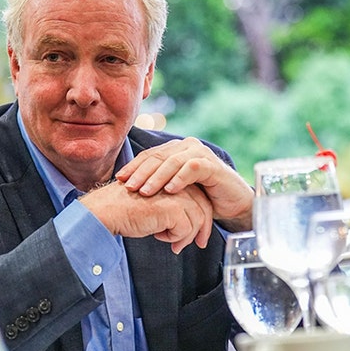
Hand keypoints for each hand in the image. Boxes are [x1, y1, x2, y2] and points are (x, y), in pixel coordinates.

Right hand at [79, 181, 214, 253]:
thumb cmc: (123, 208)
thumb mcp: (152, 202)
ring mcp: (175, 194)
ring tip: (173, 244)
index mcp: (171, 178)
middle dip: (203, 229)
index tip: (198, 235)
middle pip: (203, 208)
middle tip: (200, 244)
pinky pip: (186, 229)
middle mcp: (176, 183)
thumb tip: (187, 225)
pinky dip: (175, 238)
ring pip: (197, 220)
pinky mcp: (172, 208)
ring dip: (187, 237)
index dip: (201, 218)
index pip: (198, 197)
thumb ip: (170, 205)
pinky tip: (158, 236)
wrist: (106, 211)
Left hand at [115, 137, 252, 230]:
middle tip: (128, 187)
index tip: (118, 179)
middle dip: (140, 173)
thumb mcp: (174, 188)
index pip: (149, 155)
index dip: (133, 166)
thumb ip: (156, 182)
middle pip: (158, 157)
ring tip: (144, 192)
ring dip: (157, 177)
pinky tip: (169, 191)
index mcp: (174, 150)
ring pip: (173, 162)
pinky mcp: (213, 165)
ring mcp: (200, 154)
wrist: (231, 203)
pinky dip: (179, 179)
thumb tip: (125, 187)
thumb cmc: (200, 196)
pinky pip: (192, 168)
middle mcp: (186, 147)